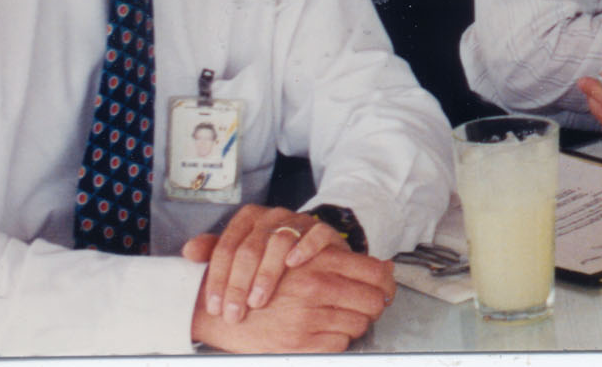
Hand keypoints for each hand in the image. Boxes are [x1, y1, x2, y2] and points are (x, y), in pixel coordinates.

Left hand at [180, 204, 348, 323]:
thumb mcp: (241, 251)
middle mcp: (271, 216)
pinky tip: (294, 263)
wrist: (311, 246)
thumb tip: (188, 251)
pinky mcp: (322, 228)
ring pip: (279, 241)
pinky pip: (315, 234)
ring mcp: (298, 221)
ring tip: (258, 300)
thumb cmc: (270, 254)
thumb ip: (214, 251)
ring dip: (266, 273)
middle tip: (234, 312)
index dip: (218, 279)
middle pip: (250, 248)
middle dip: (238, 284)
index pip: (226, 247)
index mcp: (247, 219)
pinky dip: (304, 247)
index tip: (215, 307)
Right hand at [187, 241, 395, 352]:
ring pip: (358, 324)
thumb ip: (342, 260)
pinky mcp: (297, 344)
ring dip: (354, 323)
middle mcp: (317, 287)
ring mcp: (308, 317)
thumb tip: (387, 267)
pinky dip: (337, 341)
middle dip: (373, 306)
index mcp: (319, 261)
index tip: (384, 290)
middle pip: (373, 301)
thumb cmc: (261, 280)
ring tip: (340, 319)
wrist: (215, 305)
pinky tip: (324, 334)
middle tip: (366, 307)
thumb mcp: (300, 257)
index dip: (386, 284)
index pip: (375, 273)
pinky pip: (338, 345)